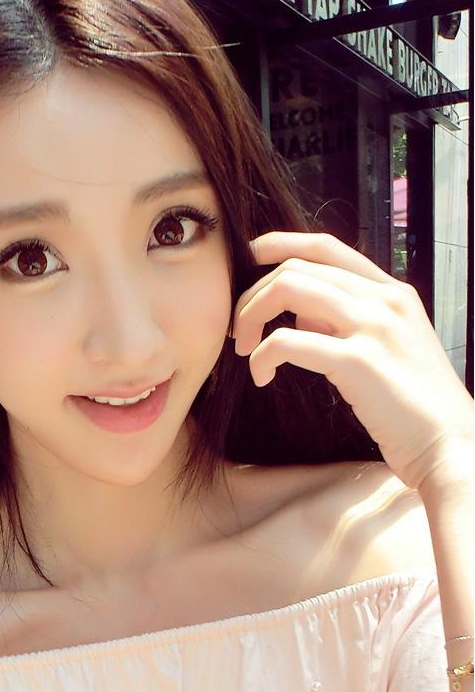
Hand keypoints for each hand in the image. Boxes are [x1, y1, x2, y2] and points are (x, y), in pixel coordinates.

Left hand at [231, 230, 473, 494]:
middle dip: (253, 295)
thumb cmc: (415, 407)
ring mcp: (373, 327)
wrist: (450, 446)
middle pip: (296, 267)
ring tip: (245, 349)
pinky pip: (287, 340)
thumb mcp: (389, 347)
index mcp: (393, 293)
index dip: (279, 244)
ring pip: (287, 289)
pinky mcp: (357, 362)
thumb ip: (349, 322)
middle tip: (240, 331)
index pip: (326, 246)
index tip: (249, 259)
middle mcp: (384, 300)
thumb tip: (302, 312)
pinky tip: (262, 376)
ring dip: (251, 316)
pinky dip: (262, 355)